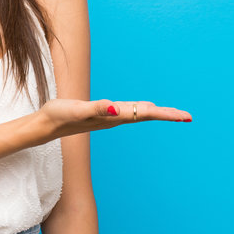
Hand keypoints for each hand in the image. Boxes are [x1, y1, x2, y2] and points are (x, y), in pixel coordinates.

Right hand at [39, 98, 191, 138]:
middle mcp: (115, 118)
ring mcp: (109, 118)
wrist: (46, 126)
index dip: (165, 114)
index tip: (185, 117)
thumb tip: (116, 108)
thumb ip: (97, 109)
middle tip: (188, 117)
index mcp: (114, 116)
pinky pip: (128, 112)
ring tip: (172, 113)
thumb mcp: (78, 110)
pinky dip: (141, 110)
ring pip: (139, 114)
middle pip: (146, 115)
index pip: (145, 114)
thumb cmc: (60, 116)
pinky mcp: (103, 115)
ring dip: (156, 113)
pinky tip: (143, 108)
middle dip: (167, 116)